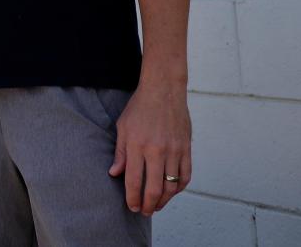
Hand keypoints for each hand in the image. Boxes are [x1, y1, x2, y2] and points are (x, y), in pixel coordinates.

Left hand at [107, 80, 191, 215]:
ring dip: (164, 201)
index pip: (134, 181)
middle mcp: (156, 150)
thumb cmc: (140, 107)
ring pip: (171, 186)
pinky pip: (185, 176)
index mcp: (137, 145)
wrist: (164, 89)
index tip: (131, 206)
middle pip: (154, 189)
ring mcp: (174, 150)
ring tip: (157, 206)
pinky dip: (179, 188)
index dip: (132, 198)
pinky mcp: (186, 148)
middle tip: (144, 211)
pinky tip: (172, 192)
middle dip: (148, 205)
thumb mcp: (123, 127)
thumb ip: (120, 153)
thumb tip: (114, 174)